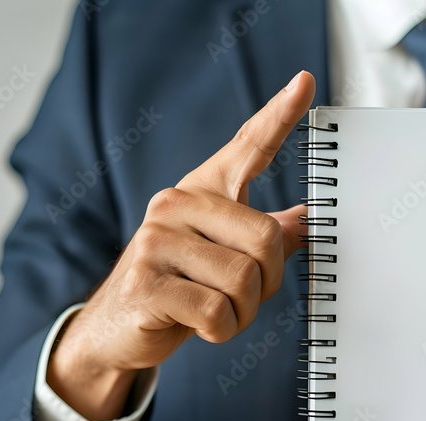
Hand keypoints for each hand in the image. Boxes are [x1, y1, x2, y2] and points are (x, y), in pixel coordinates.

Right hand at [47, 71, 315, 420]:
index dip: (279, 117)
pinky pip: (217, 312)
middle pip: (266, 238)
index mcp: (202, 191)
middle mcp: (176, 204)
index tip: (305, 83)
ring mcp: (157, 241)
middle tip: (243, 297)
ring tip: (216, 312)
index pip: (248, 147)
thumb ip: (263, 235)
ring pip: (244, 280)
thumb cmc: (179, 286)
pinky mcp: (146, 283)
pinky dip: (222, 331)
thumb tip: (306, 222)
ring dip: (243, 312)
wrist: (118, 327)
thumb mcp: (223, 255)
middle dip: (267, 283)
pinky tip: (198, 326)